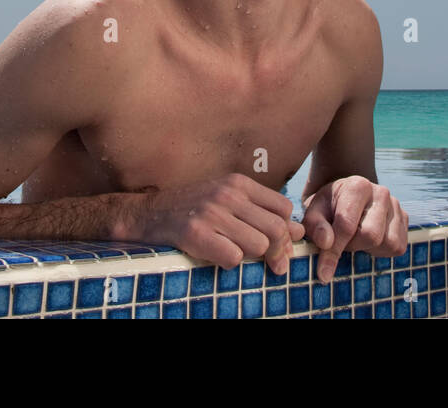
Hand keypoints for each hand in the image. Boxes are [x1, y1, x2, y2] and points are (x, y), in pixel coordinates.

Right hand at [138, 173, 304, 273]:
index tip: (282, 245)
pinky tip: (218, 255)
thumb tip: (299, 231)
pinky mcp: (197, 234)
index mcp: (238, 183)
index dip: (288, 230)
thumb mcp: (227, 198)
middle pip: (276, 229)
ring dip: (252, 257)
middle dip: (279, 251)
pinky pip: (234, 258)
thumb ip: (261, 211)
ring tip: (238, 253)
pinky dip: (230, 262)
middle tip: (275, 264)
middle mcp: (228, 195)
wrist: (149, 213)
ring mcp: (212, 214)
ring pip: (258, 245)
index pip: (283, 207)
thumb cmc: (193, 208)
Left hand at [301, 175, 408, 282]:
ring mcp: (396, 205)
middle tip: (341, 242)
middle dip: (352, 246)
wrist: (346, 197)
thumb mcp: (314, 212)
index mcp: (357, 187)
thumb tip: (326, 243)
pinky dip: (382, 251)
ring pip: (388, 243)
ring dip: (368, 249)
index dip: (333, 252)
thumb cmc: (328, 207)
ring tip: (356, 238)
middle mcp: (381, 193)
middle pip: (371, 236)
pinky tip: (369, 240)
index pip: (347, 225)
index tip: (323, 273)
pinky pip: (398, 247)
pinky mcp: (404, 218)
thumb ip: (315, 226)